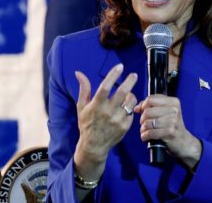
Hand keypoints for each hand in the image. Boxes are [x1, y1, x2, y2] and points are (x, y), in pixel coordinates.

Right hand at [73, 64, 137, 180]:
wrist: (94, 145)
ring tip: (127, 95)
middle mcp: (108, 112)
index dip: (113, 75)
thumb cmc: (86, 123)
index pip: (105, 87)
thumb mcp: (82, 106)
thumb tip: (78, 73)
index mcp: (96, 105)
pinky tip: (125, 108)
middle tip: (134, 75)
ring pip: (130, 102)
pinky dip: (129, 108)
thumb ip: (83, 88)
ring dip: (130, 95)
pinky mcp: (125, 126)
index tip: (120, 66)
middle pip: (122, 92)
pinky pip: (131, 112)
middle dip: (130, 81)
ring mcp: (118, 120)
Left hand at [135, 94, 201, 169]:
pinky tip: (146, 136)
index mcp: (173, 101)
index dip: (143, 106)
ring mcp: (173, 121)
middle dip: (142, 119)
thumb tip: (136, 108)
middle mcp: (174, 110)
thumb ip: (149, 106)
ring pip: (147, 122)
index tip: (143, 112)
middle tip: (145, 124)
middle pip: (147, 111)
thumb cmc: (171, 125)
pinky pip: (150, 132)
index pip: (150, 99)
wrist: (184, 142)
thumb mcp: (164, 112)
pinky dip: (145, 135)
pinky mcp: (170, 132)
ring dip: (143, 128)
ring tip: (145, 131)